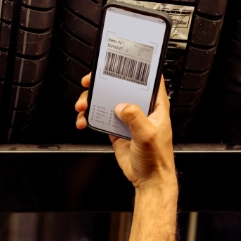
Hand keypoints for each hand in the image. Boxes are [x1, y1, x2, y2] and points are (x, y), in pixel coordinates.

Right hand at [74, 72, 175, 191]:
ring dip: (92, 102)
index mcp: (155, 106)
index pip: (148, 79)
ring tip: (83, 107)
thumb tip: (121, 106)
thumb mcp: (148, 134)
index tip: (121, 61)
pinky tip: (84, 121)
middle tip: (90, 83)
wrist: (148, 179)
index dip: (136, 68)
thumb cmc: (157, 159)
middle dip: (103, 84)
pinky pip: (100, 118)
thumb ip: (135, 117)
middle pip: (120, 87)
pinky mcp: (116, 130)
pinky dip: (89, 118)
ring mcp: (127, 119)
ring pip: (106, 102)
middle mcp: (141, 109)